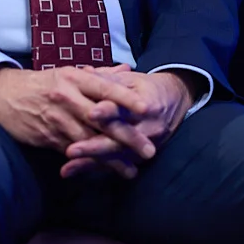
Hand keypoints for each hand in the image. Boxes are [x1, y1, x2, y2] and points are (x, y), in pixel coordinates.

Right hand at [0, 64, 157, 177]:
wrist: (3, 95)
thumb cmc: (43, 84)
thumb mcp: (69, 73)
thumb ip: (100, 75)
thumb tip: (127, 71)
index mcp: (75, 78)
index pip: (105, 88)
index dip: (127, 99)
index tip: (148, 109)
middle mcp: (67, 97)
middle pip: (102, 119)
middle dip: (127, 136)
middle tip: (149, 150)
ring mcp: (57, 119)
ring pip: (89, 140)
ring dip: (111, 158)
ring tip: (131, 170)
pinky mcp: (47, 137)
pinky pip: (73, 152)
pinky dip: (90, 163)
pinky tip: (105, 172)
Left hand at [59, 70, 196, 178]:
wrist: (175, 102)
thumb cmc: (146, 88)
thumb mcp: (131, 79)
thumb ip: (107, 78)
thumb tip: (83, 72)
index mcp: (146, 103)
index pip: (124, 108)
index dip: (107, 111)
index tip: (91, 113)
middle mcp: (148, 127)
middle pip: (119, 139)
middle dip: (94, 146)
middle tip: (71, 150)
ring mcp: (145, 145)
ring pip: (116, 156)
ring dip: (90, 162)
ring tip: (68, 167)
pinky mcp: (139, 156)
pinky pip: (115, 165)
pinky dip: (93, 169)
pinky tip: (73, 172)